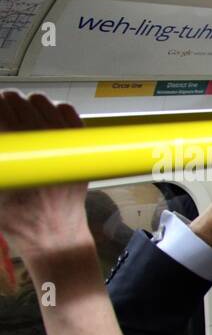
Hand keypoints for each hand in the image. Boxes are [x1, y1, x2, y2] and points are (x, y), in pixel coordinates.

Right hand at [0, 91, 90, 258]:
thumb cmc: (18, 216)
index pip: (0, 110)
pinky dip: (54, 109)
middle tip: (0, 112)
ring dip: (26, 104)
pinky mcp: (81, 148)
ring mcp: (66, 145)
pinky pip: (68, 113)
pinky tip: (43, 119)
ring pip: (42, 102)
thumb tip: (2, 139)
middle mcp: (43, 146)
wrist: (55, 233)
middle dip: (3, 104)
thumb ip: (0, 160)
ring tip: (18, 114)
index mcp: (17, 156)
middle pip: (17, 101)